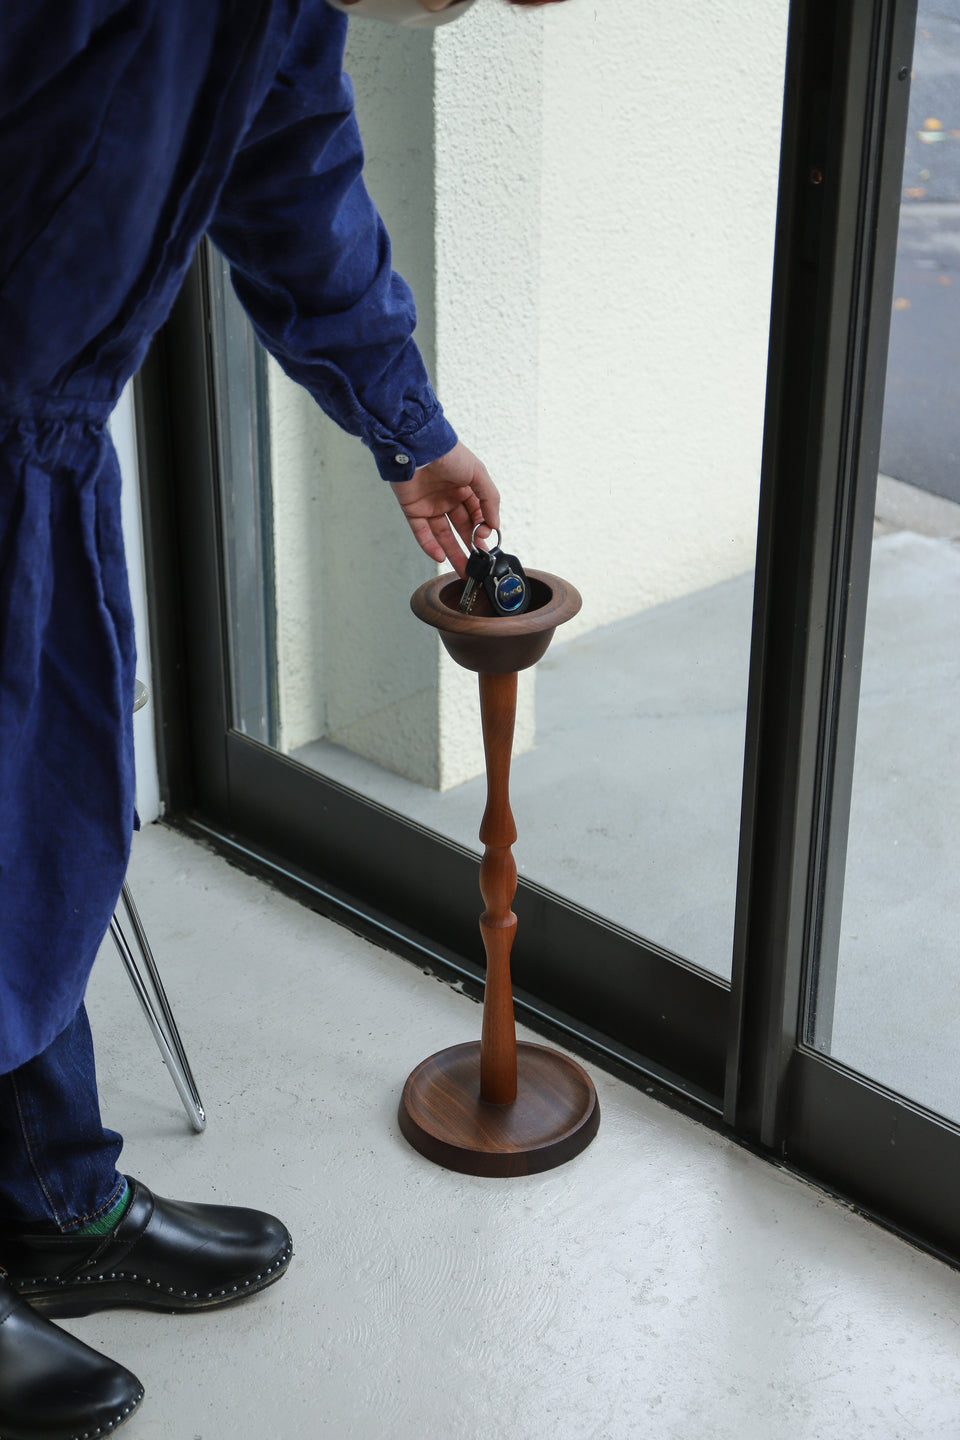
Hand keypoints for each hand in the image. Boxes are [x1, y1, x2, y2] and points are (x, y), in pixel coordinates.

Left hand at [389, 441, 500, 576]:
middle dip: (469, 547)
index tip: (484, 538)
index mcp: (465, 489)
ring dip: (452, 552)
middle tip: (476, 565)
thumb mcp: (478, 473)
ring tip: (462, 570)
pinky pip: (422, 532)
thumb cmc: (449, 454)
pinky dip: (430, 545)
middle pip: (461, 528)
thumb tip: (495, 524)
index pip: (477, 515)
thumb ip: (490, 499)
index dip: (481, 528)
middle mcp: (448, 498)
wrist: (418, 445)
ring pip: (443, 534)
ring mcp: (430, 505)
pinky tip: (440, 556)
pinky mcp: (413, 509)